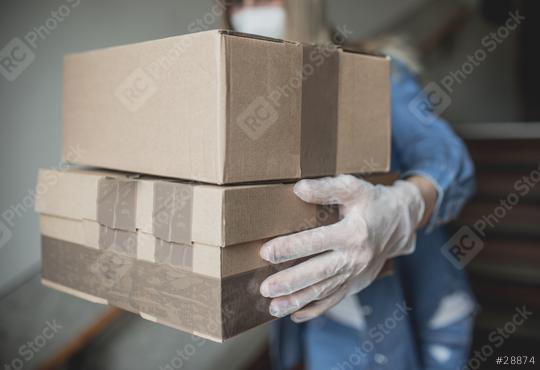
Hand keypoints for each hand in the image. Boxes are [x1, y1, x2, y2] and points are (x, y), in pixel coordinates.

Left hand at [259, 174, 425, 321]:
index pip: (316, 242)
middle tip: (265, 288)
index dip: (291, 247)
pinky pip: (334, 300)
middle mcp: (355, 257)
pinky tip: (295, 316)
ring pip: (324, 291)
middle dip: (290, 282)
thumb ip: (326, 188)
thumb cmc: (372, 202)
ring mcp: (356, 274)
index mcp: (353, 232)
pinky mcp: (356, 284)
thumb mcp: (353, 188)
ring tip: (274, 307)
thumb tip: (298, 189)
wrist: (400, 223)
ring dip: (298, 301)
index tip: (266, 252)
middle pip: (318, 273)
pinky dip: (315, 310)